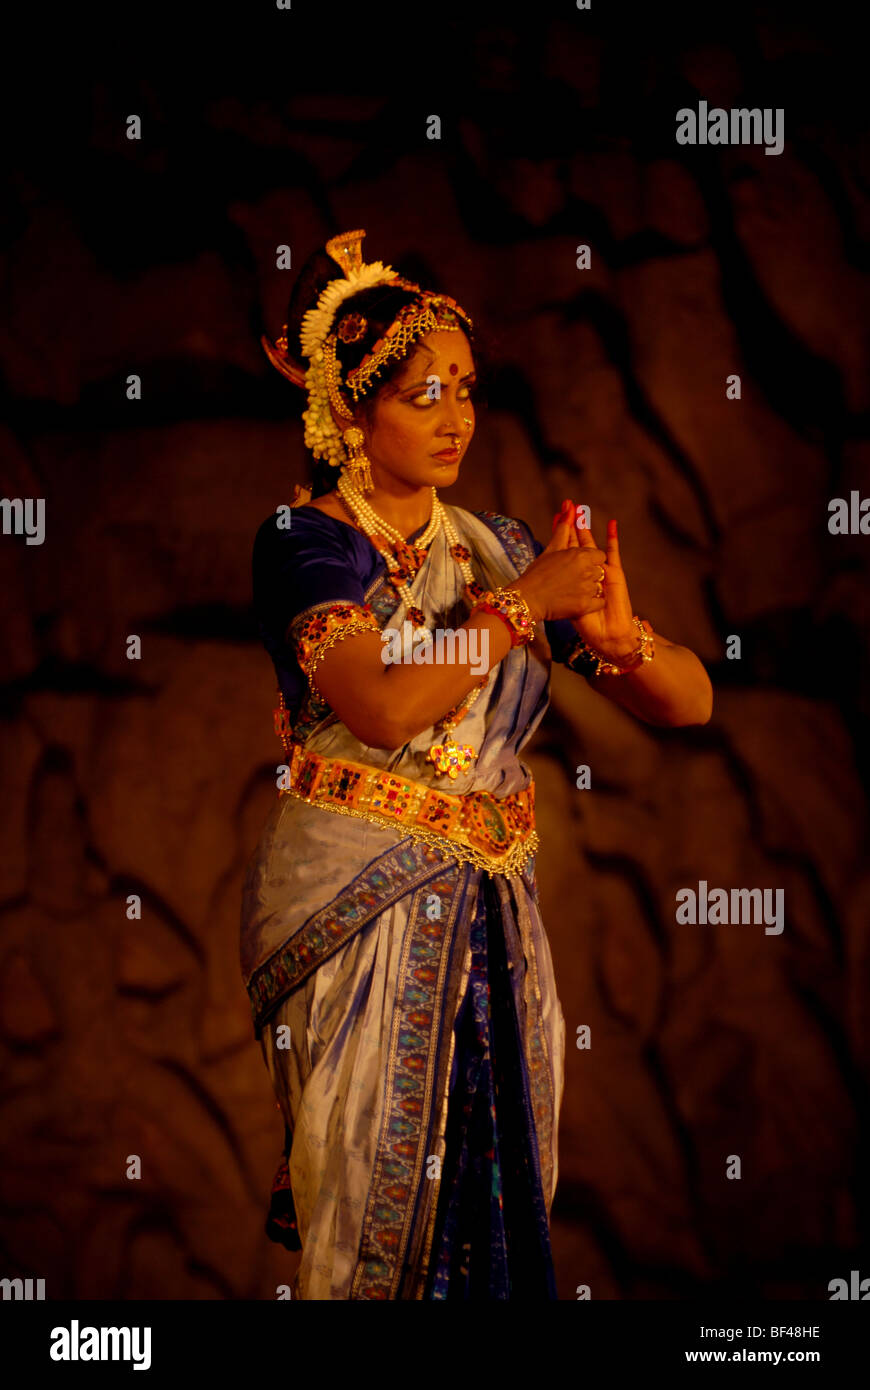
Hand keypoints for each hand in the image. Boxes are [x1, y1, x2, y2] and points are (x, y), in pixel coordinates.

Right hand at [508, 499, 606, 622]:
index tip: (577, 566)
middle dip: (588, 575)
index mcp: (581, 555)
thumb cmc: (537, 573)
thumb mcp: (552, 549)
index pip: (599, 555)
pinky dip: (590, 603)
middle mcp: (587, 571)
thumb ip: (564, 528)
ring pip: (598, 587)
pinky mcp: (585, 606)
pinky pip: (598, 602)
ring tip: (569, 591)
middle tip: (569, 580)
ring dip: (588, 589)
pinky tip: (577, 601)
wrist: (526, 599)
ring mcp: (587, 589)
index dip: (589, 560)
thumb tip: (570, 505)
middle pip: (599, 571)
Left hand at [572, 515, 636, 659]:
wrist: (604, 632)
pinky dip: (612, 538)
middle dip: (575, 525)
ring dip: (586, 527)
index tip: (558, 516)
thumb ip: (560, 593)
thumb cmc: (585, 620)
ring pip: (592, 544)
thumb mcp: (566, 597)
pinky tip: (612, 524)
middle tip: (570, 505)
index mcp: (575, 575)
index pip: (568, 549)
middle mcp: (588, 571)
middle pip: (580, 543)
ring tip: (581, 509)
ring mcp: (602, 571)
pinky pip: (613, 552)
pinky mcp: (615, 574)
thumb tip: (544, 570)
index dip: (564, 534)